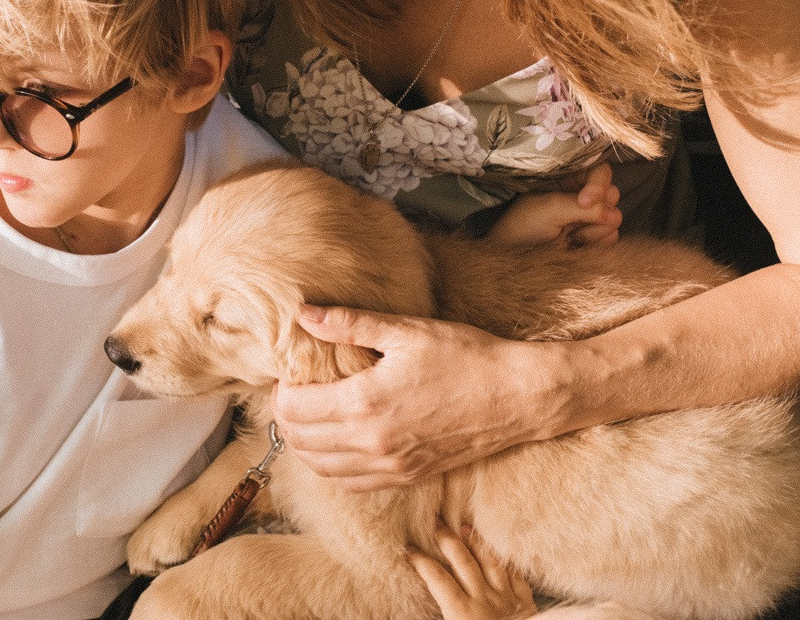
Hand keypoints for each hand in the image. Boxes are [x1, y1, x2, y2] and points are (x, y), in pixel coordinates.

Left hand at [273, 306, 568, 490]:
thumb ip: (350, 323)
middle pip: (301, 442)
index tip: (288, 374)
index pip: (294, 409)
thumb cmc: (467, 357)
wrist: (519, 396)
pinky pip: (352, 485)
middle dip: (286, 417)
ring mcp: (391, 466)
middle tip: (292, 394)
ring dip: (305, 446)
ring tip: (308, 418)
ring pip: (322, 469)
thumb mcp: (407, 331)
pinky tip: (336, 445)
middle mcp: (373, 443)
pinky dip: (332, 468)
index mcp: (365, 403)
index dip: (281, 392)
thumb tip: (304, 314)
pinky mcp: (408, 477)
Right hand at [412, 521, 536, 619]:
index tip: (409, 549)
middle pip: (463, 559)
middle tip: (435, 521)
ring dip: (476, 542)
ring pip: (491, 561)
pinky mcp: (527, 604)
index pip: (436, 577)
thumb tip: (412, 614)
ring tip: (465, 527)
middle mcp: (485, 600)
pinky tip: (499, 552)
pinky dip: (506, 560)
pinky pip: (516, 575)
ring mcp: (508, 599)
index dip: (421, 560)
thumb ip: (434, 618)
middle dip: (446, 538)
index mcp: (462, 613)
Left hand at [488, 163, 620, 246]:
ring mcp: (588, 216)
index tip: (584, 203)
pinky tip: (574, 245)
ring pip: (614, 217)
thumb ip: (586, 209)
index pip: (599, 172)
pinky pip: (611, 236)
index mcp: (568, 177)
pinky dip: (596, 243)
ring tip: (567, 236)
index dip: (598, 186)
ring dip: (594, 230)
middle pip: (611, 195)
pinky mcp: (592, 236)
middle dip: (597, 212)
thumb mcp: (551, 209)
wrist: (512, 256)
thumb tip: (615, 216)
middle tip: (571, 225)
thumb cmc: (523, 226)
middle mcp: (581, 193)